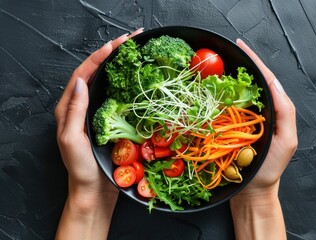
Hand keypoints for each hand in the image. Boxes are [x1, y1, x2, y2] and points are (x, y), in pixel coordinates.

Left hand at [54, 29, 142, 239]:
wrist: (94, 191)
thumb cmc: (80, 169)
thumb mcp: (71, 139)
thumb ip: (74, 110)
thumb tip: (82, 82)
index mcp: (68, 109)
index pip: (82, 75)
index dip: (98, 57)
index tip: (115, 44)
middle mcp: (82, 108)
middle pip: (95, 74)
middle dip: (111, 55)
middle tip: (130, 41)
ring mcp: (97, 114)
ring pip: (108, 84)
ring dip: (120, 67)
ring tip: (135, 54)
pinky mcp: (110, 122)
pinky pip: (118, 98)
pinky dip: (127, 85)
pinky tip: (137, 80)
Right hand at [230, 38, 296, 239]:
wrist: (250, 191)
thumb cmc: (268, 169)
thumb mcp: (286, 141)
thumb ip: (285, 112)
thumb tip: (274, 83)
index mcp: (273, 111)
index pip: (265, 80)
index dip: (255, 61)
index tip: (241, 47)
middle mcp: (257, 112)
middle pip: (249, 83)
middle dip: (239, 65)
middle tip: (225, 52)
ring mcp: (241, 120)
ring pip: (234, 95)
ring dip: (225, 79)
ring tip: (215, 65)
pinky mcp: (227, 129)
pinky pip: (221, 109)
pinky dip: (215, 97)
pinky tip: (208, 90)